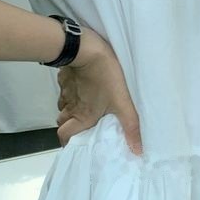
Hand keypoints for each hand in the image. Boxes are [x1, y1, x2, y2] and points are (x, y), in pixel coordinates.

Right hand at [54, 27, 142, 155]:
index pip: (64, 136)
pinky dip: (71, 92)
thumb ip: (130, 126)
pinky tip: (82, 87)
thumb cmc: (105, 76)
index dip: (67, 142)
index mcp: (82, 116)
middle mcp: (70, 106)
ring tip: (84, 106)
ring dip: (71, 109)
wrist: (86, 48)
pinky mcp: (65, 78)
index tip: (74, 144)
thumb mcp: (122, 103)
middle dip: (69, 126)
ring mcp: (66, 91)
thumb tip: (137, 151)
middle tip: (82, 125)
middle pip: (62, 122)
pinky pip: (65, 89)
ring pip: (63, 106)